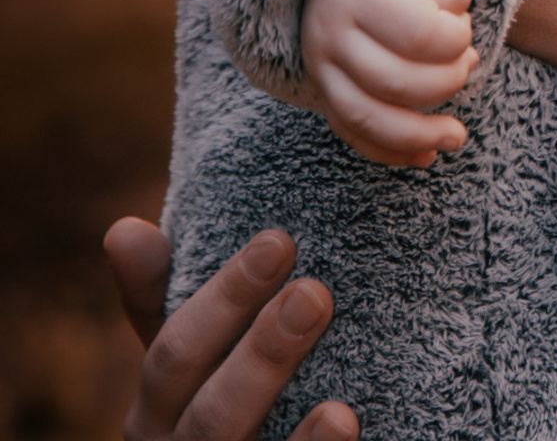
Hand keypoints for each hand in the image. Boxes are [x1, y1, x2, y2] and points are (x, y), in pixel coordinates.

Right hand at [105, 217, 357, 440]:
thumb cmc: (222, 397)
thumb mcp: (191, 357)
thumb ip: (161, 297)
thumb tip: (124, 229)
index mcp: (159, 410)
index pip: (175, 353)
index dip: (224, 299)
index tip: (279, 240)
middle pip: (209, 408)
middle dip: (260, 347)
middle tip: (314, 288)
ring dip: (278, 389)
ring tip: (323, 339)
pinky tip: (343, 417)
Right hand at [301, 0, 477, 166]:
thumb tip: (450, 29)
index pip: (418, 35)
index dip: (456, 40)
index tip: (464, 27)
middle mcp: (332, 32)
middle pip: (394, 82)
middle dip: (446, 82)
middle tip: (468, 62)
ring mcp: (322, 66)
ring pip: (366, 118)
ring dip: (417, 136)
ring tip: (457, 137)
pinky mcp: (324, 90)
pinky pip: (350, 132)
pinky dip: (388, 151)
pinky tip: (425, 155)